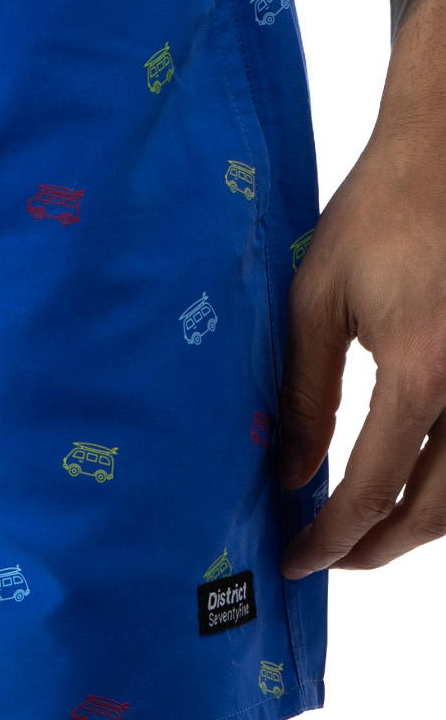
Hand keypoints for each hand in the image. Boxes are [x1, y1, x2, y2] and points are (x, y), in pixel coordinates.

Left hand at [277, 112, 445, 577]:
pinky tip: (411, 482)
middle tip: (330, 559)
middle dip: (381, 548)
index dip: (330, 536)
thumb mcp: (315, 302)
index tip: (296, 559)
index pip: (372, 489)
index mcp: (422, 376)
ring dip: (422, 525)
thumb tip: (289, 470)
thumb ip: (304, 395)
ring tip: (365, 533)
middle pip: (438, 510)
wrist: (442, 160)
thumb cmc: (375, 219)